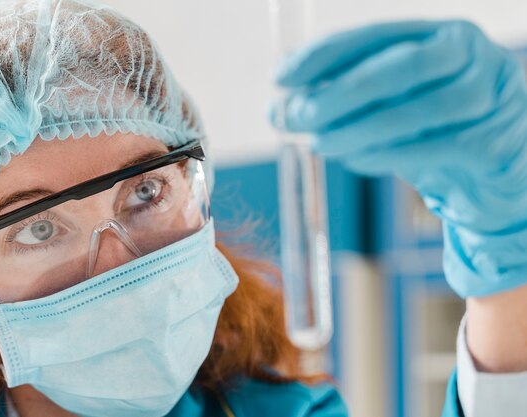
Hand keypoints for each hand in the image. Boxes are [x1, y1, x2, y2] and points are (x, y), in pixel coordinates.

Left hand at [271, 20, 526, 296]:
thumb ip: (339, 101)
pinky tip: (355, 161)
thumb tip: (276, 109)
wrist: (495, 170)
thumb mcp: (388, 105)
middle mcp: (471, 56)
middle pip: (399, 67)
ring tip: (320, 144)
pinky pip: (433, 149)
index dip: (323, 56)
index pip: (375, 36)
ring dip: (356, 131)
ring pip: (416, 111)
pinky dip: (386, 156)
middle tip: (295, 117)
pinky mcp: (496, 143)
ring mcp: (491, 98)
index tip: (279, 78)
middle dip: (338, 94)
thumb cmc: (433, 129)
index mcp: (440, 35)